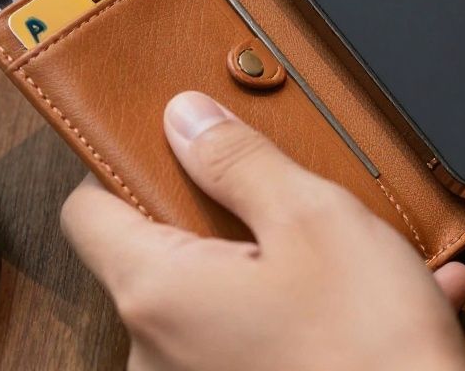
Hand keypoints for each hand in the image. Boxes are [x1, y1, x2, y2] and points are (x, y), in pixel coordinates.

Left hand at [62, 91, 464, 370]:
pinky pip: (254, 343)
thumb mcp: (312, 218)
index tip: (175, 147)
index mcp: (156, 292)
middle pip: (157, 253)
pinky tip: (377, 299)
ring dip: (277, 267)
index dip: (124, 167)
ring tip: (355, 252)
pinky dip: (303, 317)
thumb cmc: (370, 346)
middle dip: (223, 216)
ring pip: (216, 298)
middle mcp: (154, 351)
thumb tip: (184, 118)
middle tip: (282, 194)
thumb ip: (237, 159)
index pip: (87, 211)